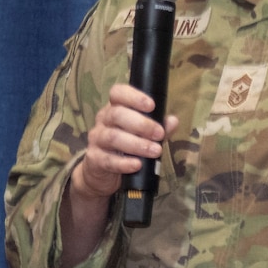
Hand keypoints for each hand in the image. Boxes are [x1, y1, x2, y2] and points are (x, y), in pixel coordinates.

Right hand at [70, 82, 179, 201]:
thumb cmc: (126, 148)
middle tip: (159, 134)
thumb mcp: (144, 135)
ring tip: (155, 151)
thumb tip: (173, 121)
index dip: (134, 97)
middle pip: (117, 115)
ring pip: (113, 137)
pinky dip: (124, 163)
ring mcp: (97, 139)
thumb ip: (159, 127)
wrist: (103, 174)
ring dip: (136, 144)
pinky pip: (107, 160)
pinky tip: (137, 164)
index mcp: (115, 108)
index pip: (117, 93)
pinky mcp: (94, 159)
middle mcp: (103, 120)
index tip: (151, 105)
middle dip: (141, 124)